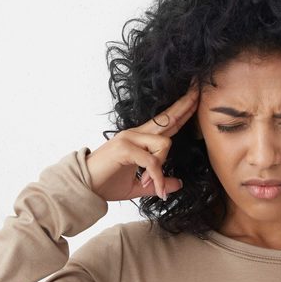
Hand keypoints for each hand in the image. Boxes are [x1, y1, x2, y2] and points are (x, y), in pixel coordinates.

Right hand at [86, 79, 199, 201]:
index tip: (195, 98)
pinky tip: (155, 189)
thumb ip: (157, 182)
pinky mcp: (124, 148)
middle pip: (167, 118)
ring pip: (164, 144)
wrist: (82, 188)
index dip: (182, 110)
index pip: (166, 122)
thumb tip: (177, 184)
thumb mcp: (138, 186)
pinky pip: (152, 161)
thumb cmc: (105, 183)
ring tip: (154, 186)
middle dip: (186, 106)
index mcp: (139, 138)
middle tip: (198, 92)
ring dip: (162, 167)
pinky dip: (156, 177)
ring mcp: (129, 138)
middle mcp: (135, 133)